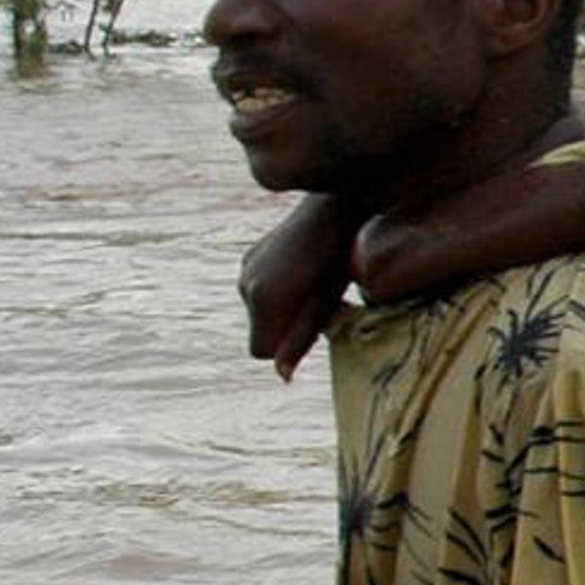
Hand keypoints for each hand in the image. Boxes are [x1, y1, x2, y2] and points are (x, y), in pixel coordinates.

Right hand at [239, 193, 359, 380]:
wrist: (334, 208)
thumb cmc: (339, 261)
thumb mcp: (325, 305)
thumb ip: (300, 341)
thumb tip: (282, 375)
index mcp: (263, 300)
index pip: (261, 351)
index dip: (288, 347)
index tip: (314, 327)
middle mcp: (246, 284)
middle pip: (260, 332)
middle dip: (285, 329)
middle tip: (319, 305)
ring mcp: (245, 268)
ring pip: (260, 312)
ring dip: (283, 310)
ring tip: (313, 286)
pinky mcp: (250, 255)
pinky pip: (259, 291)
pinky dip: (277, 291)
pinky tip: (302, 271)